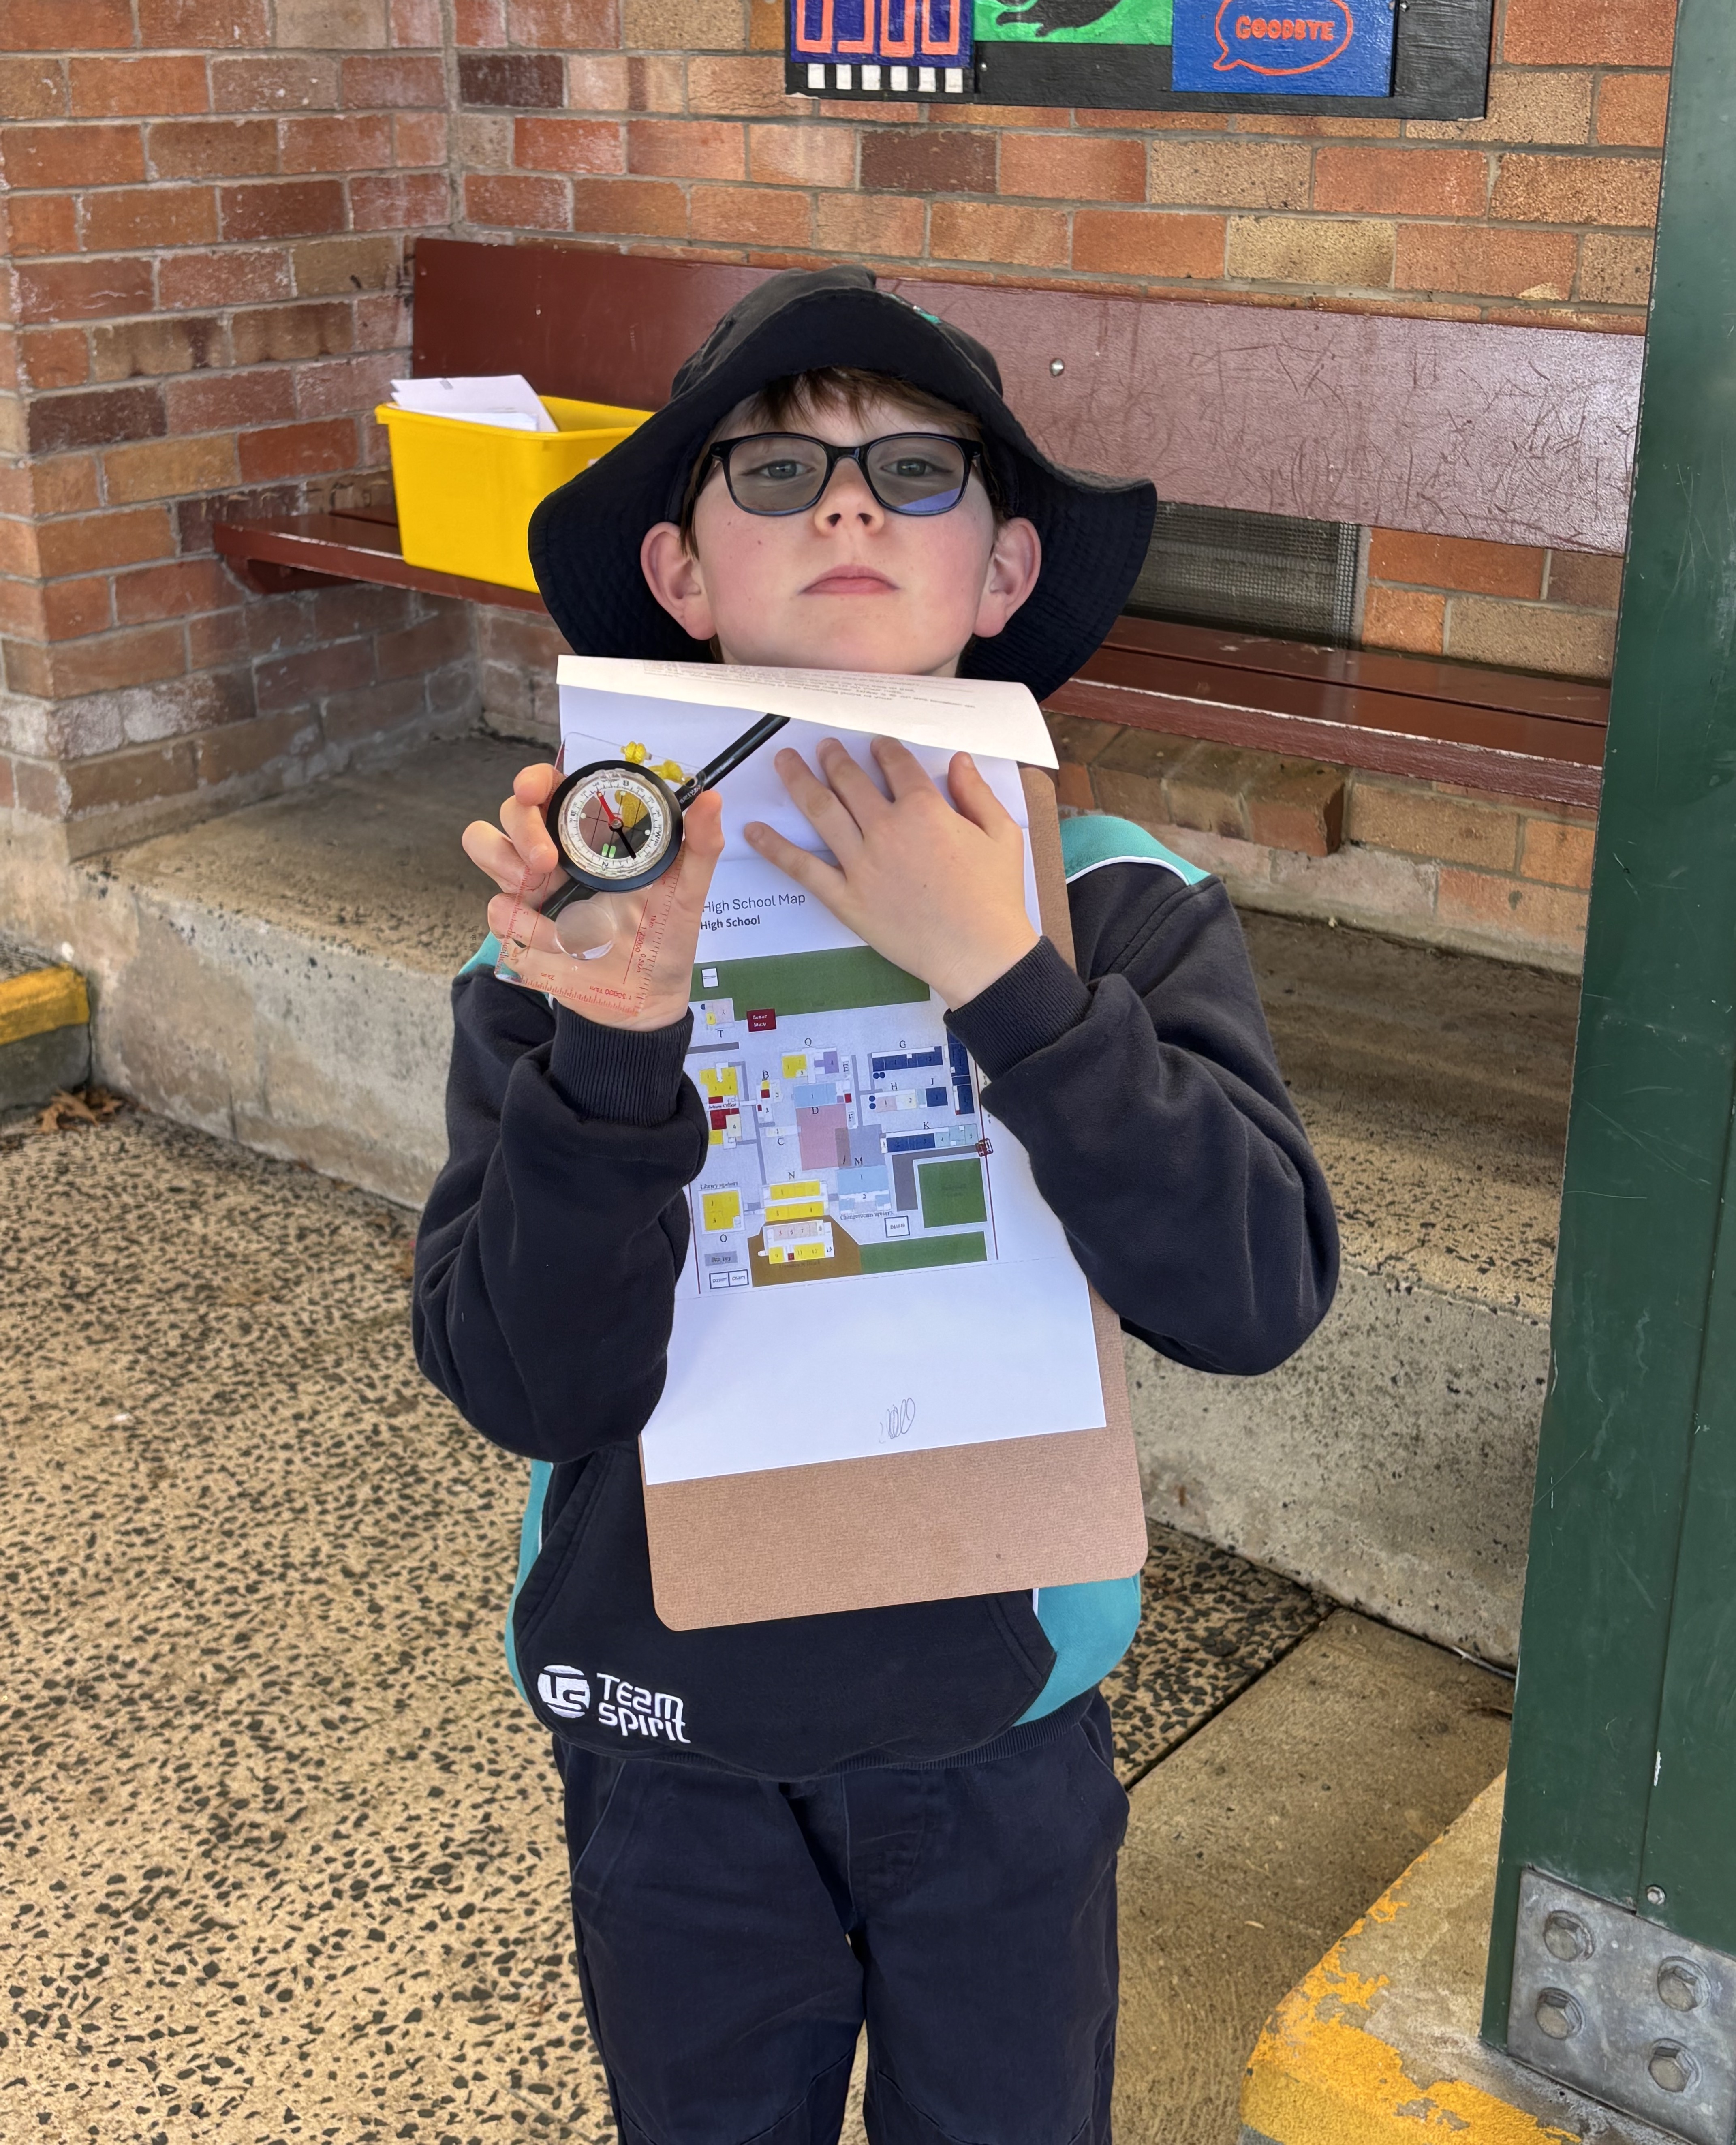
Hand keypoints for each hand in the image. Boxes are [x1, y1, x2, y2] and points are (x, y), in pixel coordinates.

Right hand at [463, 763, 723, 1030]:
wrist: (647, 998)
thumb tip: (712, 799)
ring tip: (539, 885)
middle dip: (521, 827)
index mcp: (590, 834)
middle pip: (511, 812)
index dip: (535, 779)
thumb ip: (700, 845)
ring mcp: (531, 888)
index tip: (535, 788)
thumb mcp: (688, 890)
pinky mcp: (519, 927)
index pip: (551, 789)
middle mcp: (555, 853)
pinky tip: (562, 943)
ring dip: (505, 861)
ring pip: (486, 846)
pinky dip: (526, 925)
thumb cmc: (663, 935)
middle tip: (547, 859)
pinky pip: (498, 910)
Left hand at [743, 738, 1038, 1009]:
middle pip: (849, 780)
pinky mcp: (846, 897)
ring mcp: (861, 863)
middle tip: (821, 747)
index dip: (883, 749)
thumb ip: (977, 794)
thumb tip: (959, 761)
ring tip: (784, 761)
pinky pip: (802, 867)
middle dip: (832, 757)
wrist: (979, 953)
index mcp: (925, 809)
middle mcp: (886, 828)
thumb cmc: (995, 897)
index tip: (875, 744)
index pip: (895, 765)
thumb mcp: (1001, 835)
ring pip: (820, 810)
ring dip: (798, 780)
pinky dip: (775, 847)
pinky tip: (754, 830)